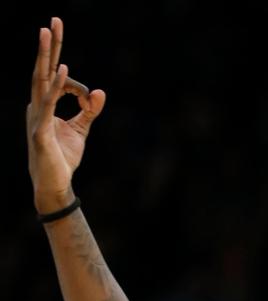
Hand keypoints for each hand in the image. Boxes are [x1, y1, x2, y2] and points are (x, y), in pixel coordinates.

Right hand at [26, 17, 105, 212]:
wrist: (55, 185)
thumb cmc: (63, 159)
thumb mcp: (81, 131)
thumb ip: (90, 111)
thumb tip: (101, 92)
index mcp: (45, 104)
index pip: (59, 81)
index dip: (76, 85)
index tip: (90, 100)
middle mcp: (37, 105)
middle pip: (43, 69)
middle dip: (50, 45)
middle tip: (53, 20)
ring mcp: (37, 116)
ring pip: (41, 80)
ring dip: (46, 55)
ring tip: (48, 32)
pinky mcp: (41, 131)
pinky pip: (49, 104)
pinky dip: (57, 87)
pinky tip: (62, 70)